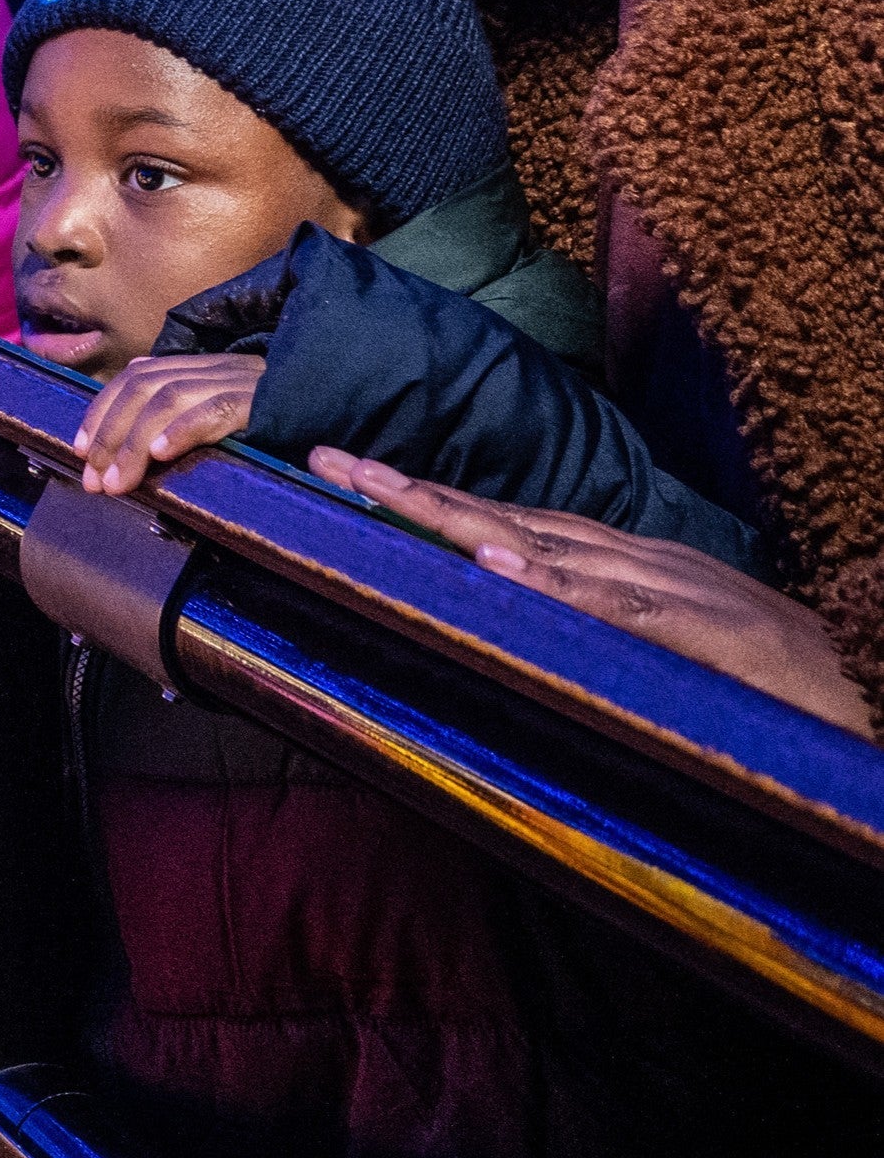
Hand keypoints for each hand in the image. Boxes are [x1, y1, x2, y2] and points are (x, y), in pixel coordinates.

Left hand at [74, 353, 262, 495]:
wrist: (343, 418)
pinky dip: (183, 429)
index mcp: (199, 368)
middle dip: (109, 434)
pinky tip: (161, 454)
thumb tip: (124, 458)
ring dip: (134, 443)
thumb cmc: (272, 432)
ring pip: (169, 398)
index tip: (80, 450)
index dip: (101, 411)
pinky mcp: (263, 401)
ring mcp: (239, 380)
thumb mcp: (221, 422)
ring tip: (118, 482)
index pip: (135, 376)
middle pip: (143, 386)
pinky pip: (216, 408)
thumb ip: (178, 424)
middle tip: (94, 480)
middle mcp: (214, 367)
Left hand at [309, 448, 874, 735]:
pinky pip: (616, 604)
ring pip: (544, 544)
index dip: (422, 497)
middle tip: (327, 461)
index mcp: (618, 563)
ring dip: (459, 518)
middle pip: (503, 514)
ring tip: (382, 495)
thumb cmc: (760, 677)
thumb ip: (590, 627)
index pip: (501, 519)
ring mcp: (667, 587)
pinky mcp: (702, 628)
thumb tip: (506, 611)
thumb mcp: (658, 646)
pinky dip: (555, 584)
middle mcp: (632, 559)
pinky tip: (499, 567)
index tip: (343, 476)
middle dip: (412, 489)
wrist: (864, 696)